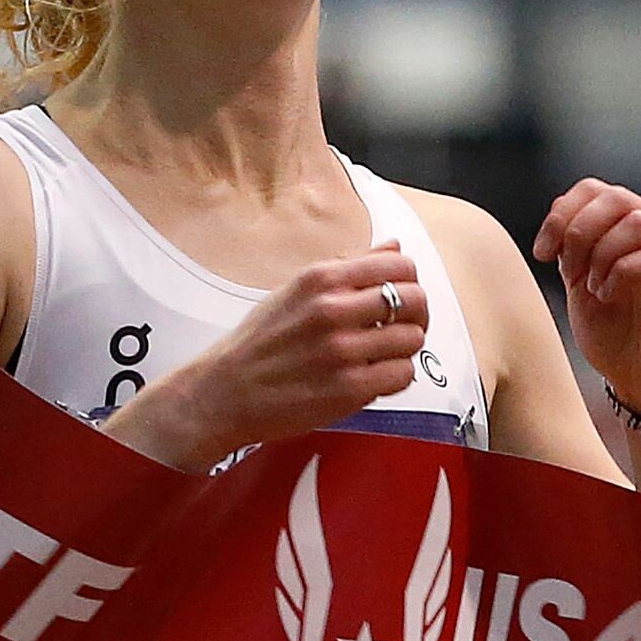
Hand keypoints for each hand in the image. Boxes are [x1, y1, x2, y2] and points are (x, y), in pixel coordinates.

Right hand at [107, 243, 425, 469]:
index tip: (400, 297)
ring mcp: (342, 350)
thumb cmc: (259, 342)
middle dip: (416, 314)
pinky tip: (375, 377)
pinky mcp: (349, 389)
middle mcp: (333, 309)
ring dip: (405, 349)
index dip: (409, 282)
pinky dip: (396, 376)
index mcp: (321, 278)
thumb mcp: (296, 289)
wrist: (224, 393)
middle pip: (414, 299)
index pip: (400, 265)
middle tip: (402, 328)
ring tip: (383, 355)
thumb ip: (348, 268)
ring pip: (413, 339)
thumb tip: (394, 247)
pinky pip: (402, 375)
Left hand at [532, 178, 640, 420]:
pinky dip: (621, 274)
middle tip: (569, 270)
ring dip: (602, 254)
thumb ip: (573, 249)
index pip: (598, 189)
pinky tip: (608, 297)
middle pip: (618, 198)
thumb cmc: (616, 337)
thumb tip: (558, 217)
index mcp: (634, 231)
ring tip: (592, 288)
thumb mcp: (581, 285)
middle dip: (579, 231)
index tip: (542, 252)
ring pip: (639, 222)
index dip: (562, 212)